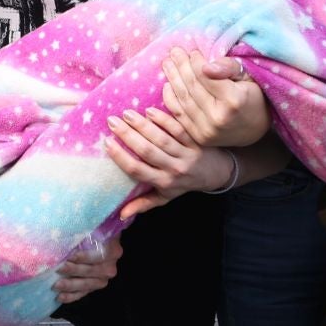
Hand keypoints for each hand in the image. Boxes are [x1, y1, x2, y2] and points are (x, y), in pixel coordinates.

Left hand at [54, 232, 122, 302]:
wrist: (97, 242)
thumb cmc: (91, 232)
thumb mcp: (90, 228)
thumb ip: (84, 230)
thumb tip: (67, 228)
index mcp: (112, 250)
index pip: (100, 255)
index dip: (86, 257)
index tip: (71, 256)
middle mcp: (110, 266)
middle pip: (92, 271)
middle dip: (74, 271)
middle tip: (58, 268)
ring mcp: (102, 279)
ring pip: (87, 285)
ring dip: (71, 285)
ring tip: (55, 285)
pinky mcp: (93, 287)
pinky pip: (83, 293)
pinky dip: (71, 296)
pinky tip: (60, 297)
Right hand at [105, 106, 231, 218]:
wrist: (218, 174)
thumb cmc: (185, 184)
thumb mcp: (165, 197)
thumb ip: (143, 204)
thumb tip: (121, 215)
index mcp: (163, 182)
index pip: (137, 170)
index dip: (121, 157)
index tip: (107, 143)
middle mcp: (174, 169)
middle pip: (147, 151)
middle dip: (128, 135)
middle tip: (112, 121)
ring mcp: (186, 154)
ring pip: (162, 139)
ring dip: (143, 125)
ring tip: (127, 113)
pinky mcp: (196, 141)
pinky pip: (179, 129)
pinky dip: (165, 120)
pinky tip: (150, 111)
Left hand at [162, 48, 270, 146]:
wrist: (254, 129)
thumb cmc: (251, 97)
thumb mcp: (247, 77)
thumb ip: (229, 67)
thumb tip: (206, 66)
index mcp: (233, 100)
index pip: (206, 75)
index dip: (196, 61)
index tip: (191, 51)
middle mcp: (218, 117)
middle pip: (192, 86)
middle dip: (181, 66)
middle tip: (174, 52)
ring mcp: (207, 130)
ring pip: (184, 99)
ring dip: (173, 79)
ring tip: (167, 64)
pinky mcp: (199, 137)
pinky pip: (179, 114)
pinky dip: (170, 98)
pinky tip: (168, 84)